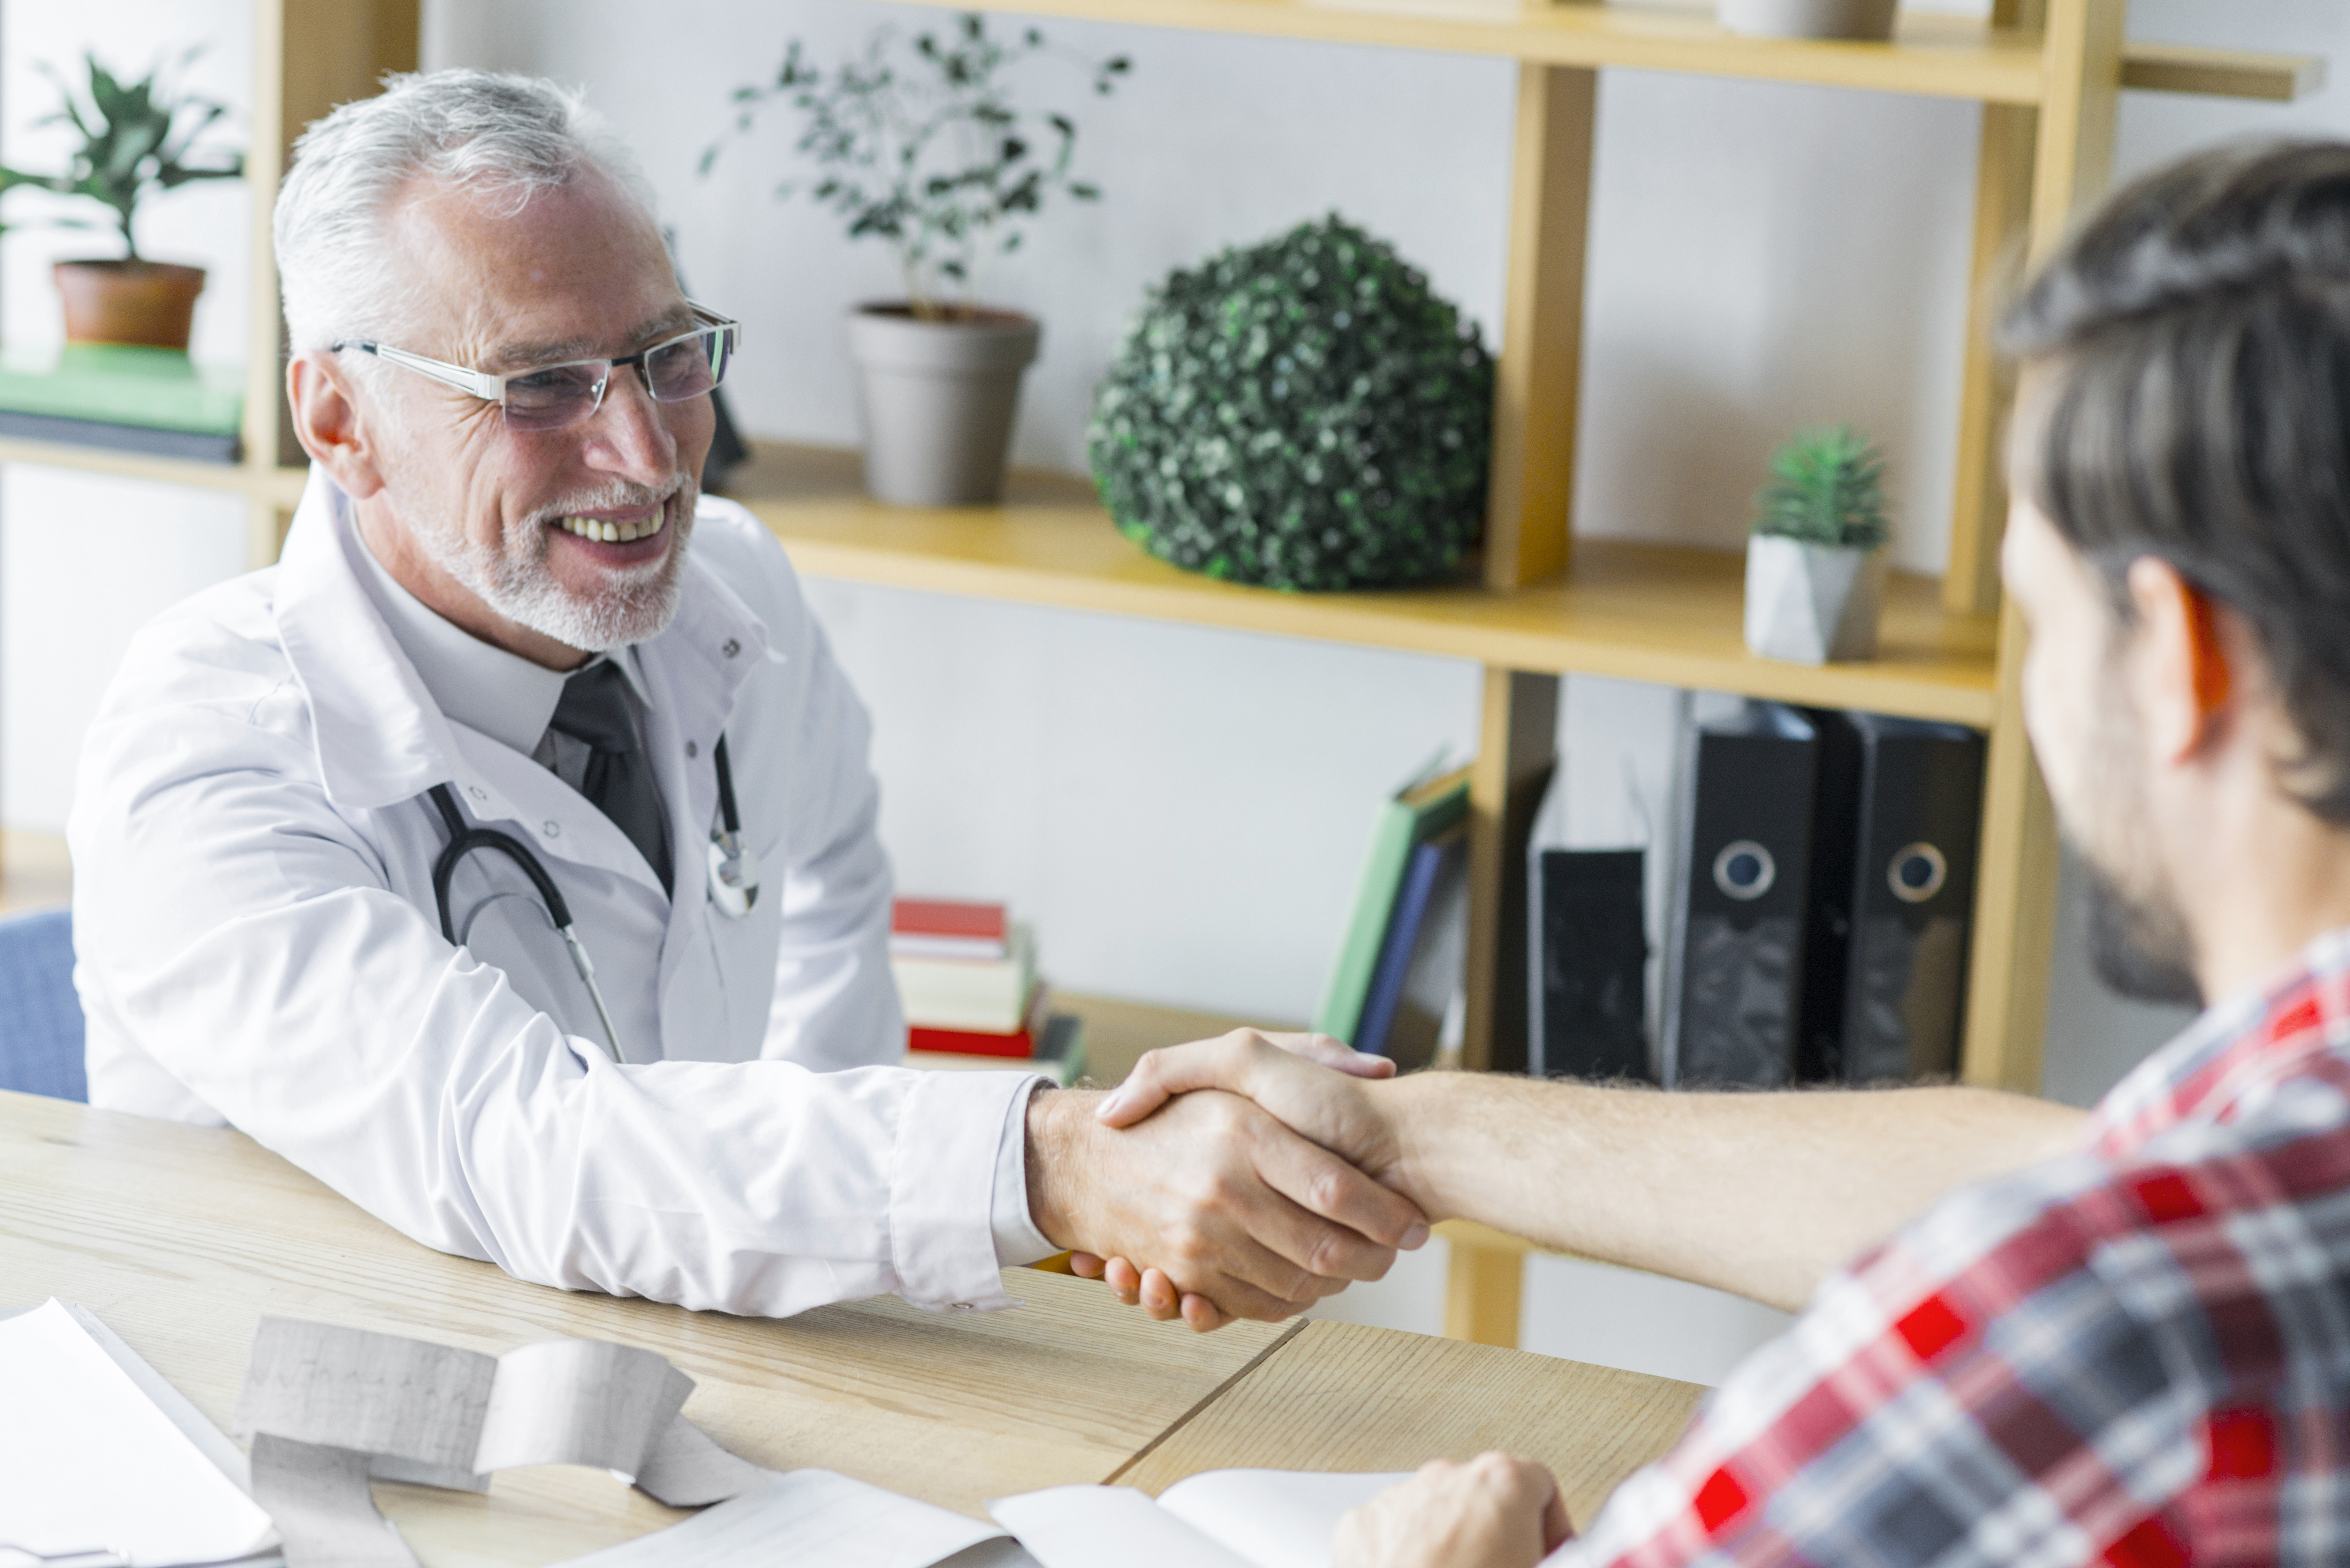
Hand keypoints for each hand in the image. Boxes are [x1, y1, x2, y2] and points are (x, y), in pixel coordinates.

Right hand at [1025, 1082, 1425, 1328]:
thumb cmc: (1182, 1111)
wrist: (1085, 1160)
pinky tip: (1300, 1282)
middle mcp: (1222, 1188)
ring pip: (1296, 1286)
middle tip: (1392, 1256)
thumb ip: (1315, 1053)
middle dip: (1371, 1261)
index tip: (1415, 1226)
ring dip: (1334, 1286)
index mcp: (1245, 1133)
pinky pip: (1251, 1307)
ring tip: (1352, 1268)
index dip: (1386, 1217)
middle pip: (1326, 1251)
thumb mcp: (1243, 1062)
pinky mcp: (1183, 1275)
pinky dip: (1283, 1303)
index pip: (1338, 1192)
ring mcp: (1200, 1237)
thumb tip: (1382, 1070)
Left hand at [1334, 1453, 1572, 1567]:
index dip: (1552, 1529)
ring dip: (1453, 1546)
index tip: (1551, 1557)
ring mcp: (1399, 1500)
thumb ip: (1564, 1558)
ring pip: (1439, 1514)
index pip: (1542, 1485)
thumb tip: (1580, 1559)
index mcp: (1502, 1483)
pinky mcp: (1360, 1528)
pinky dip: (1408, 1557)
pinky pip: (1396, 1533)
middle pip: (1486, 1498)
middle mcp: (1446, 1478)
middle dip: (1499, 1537)